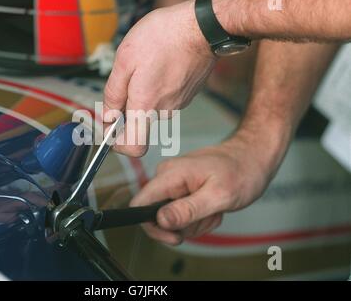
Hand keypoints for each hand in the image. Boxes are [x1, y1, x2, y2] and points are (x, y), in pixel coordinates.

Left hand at [103, 0, 215, 156]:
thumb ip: (114, 94)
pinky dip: (158, 83)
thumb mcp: (125, 60)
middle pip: (139, 120)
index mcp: (146, 106)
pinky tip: (161, 62)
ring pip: (152, 106)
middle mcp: (164, 111)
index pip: (134, 147)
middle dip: (128, 101)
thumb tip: (108, 117)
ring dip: (143, 89)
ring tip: (147, 62)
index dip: (119, 143)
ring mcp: (179, 104)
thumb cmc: (163, 37)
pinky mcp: (188, 94)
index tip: (111, 129)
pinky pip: (165, 96)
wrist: (202, 26)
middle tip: (129, 74)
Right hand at [130, 133, 279, 244]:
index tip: (176, 236)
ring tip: (214, 209)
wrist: (252, 157)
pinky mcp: (181, 190)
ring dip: (195, 222)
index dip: (152, 226)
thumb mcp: (219, 195)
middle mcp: (167, 177)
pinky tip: (213, 207)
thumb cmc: (241, 170)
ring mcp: (173, 183)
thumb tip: (160, 220)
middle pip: (157, 217)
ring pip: (171, 219)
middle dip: (184, 225)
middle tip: (209, 215)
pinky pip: (181, 214)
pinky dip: (199, 218)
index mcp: (170, 174)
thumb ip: (188, 209)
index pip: (140, 203)